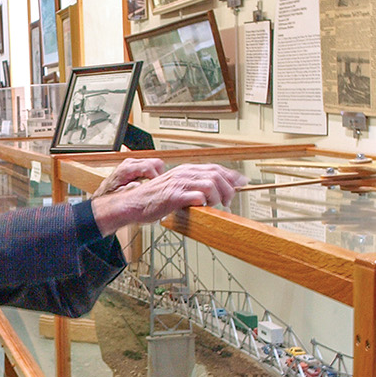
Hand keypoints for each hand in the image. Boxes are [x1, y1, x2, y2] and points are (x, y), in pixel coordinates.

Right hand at [90, 162, 245, 235]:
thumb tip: (211, 192)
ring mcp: (178, 184)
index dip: (231, 175)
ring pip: (209, 184)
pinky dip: (204, 202)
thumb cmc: (153, 199)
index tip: (242, 181)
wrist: (132, 204)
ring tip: (215, 205)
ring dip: (217, 196)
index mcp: (185, 170)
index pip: (215, 168)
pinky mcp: (173, 196)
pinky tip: (202, 208)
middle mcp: (183, 173)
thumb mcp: (175, 188)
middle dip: (228, 187)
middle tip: (228, 200)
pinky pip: (196, 196)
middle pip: (215, 174)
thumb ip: (191, 187)